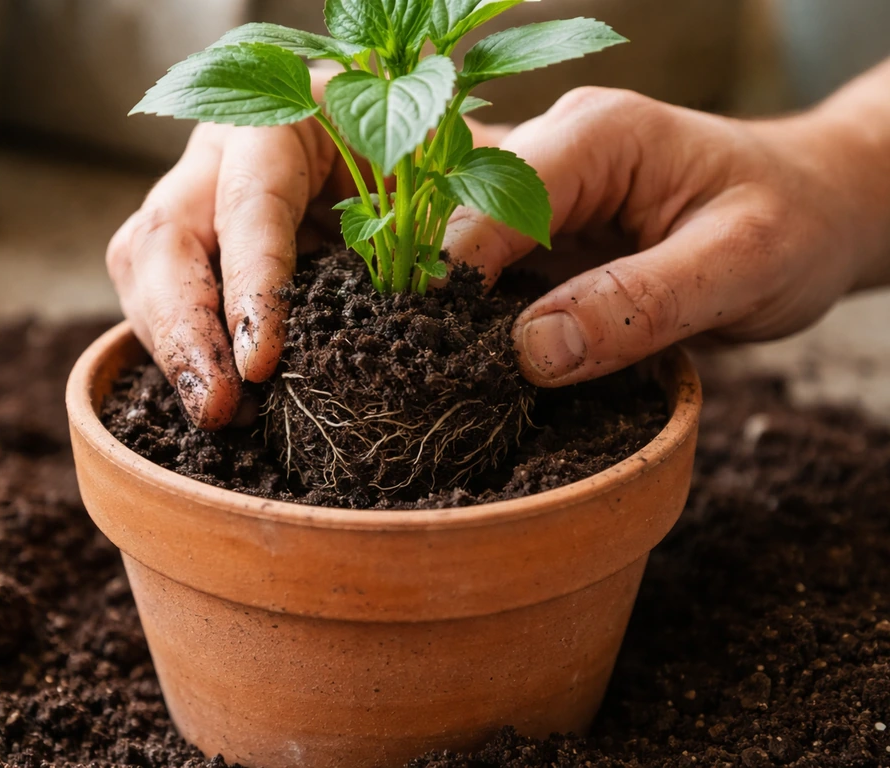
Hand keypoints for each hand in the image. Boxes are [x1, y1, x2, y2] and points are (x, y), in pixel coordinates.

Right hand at [107, 68, 507, 428]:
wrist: (420, 162)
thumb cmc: (438, 157)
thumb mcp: (460, 175)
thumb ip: (459, 220)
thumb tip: (428, 301)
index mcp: (283, 121)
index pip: (248, 202)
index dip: (249, 285)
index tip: (260, 363)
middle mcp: (223, 158)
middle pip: (163, 236)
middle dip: (183, 329)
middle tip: (217, 406)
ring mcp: (202, 204)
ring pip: (144, 270)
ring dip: (173, 348)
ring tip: (222, 414)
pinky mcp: (202, 252)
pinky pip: (163, 299)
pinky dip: (185, 353)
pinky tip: (222, 400)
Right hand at [444, 81, 889, 386]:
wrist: (815, 209)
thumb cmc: (794, 226)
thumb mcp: (739, 266)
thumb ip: (637, 305)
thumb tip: (531, 352)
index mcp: (596, 135)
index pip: (486, 204)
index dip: (455, 280)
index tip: (450, 358)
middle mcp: (554, 145)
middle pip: (456, 218)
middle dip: (442, 294)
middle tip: (443, 372)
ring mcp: (542, 183)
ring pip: (457, 238)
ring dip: (449, 301)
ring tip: (450, 366)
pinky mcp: (542, 222)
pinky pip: (481, 252)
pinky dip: (467, 297)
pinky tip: (470, 341)